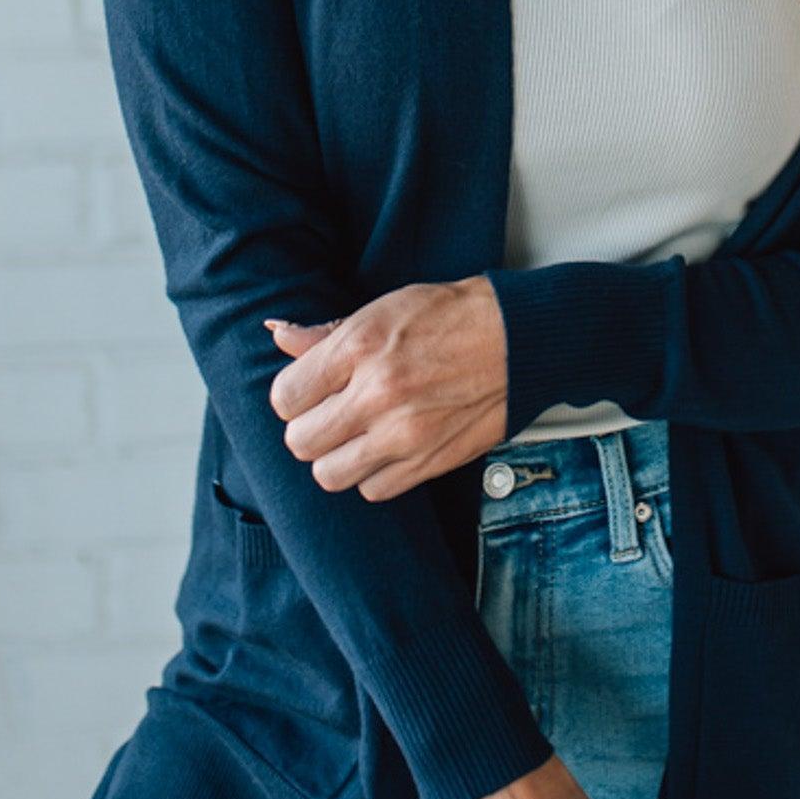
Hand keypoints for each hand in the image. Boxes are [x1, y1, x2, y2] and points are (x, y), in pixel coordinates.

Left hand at [263, 276, 508, 500]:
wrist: (518, 338)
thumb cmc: (451, 317)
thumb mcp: (382, 308)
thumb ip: (326, 333)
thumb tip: (280, 338)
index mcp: (360, 346)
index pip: (286, 398)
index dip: (293, 396)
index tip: (309, 391)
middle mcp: (378, 393)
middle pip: (300, 441)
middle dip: (309, 427)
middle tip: (330, 413)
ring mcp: (404, 433)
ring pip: (329, 474)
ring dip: (336, 457)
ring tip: (355, 434)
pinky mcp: (429, 461)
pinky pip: (373, 490)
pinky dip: (373, 474)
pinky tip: (386, 447)